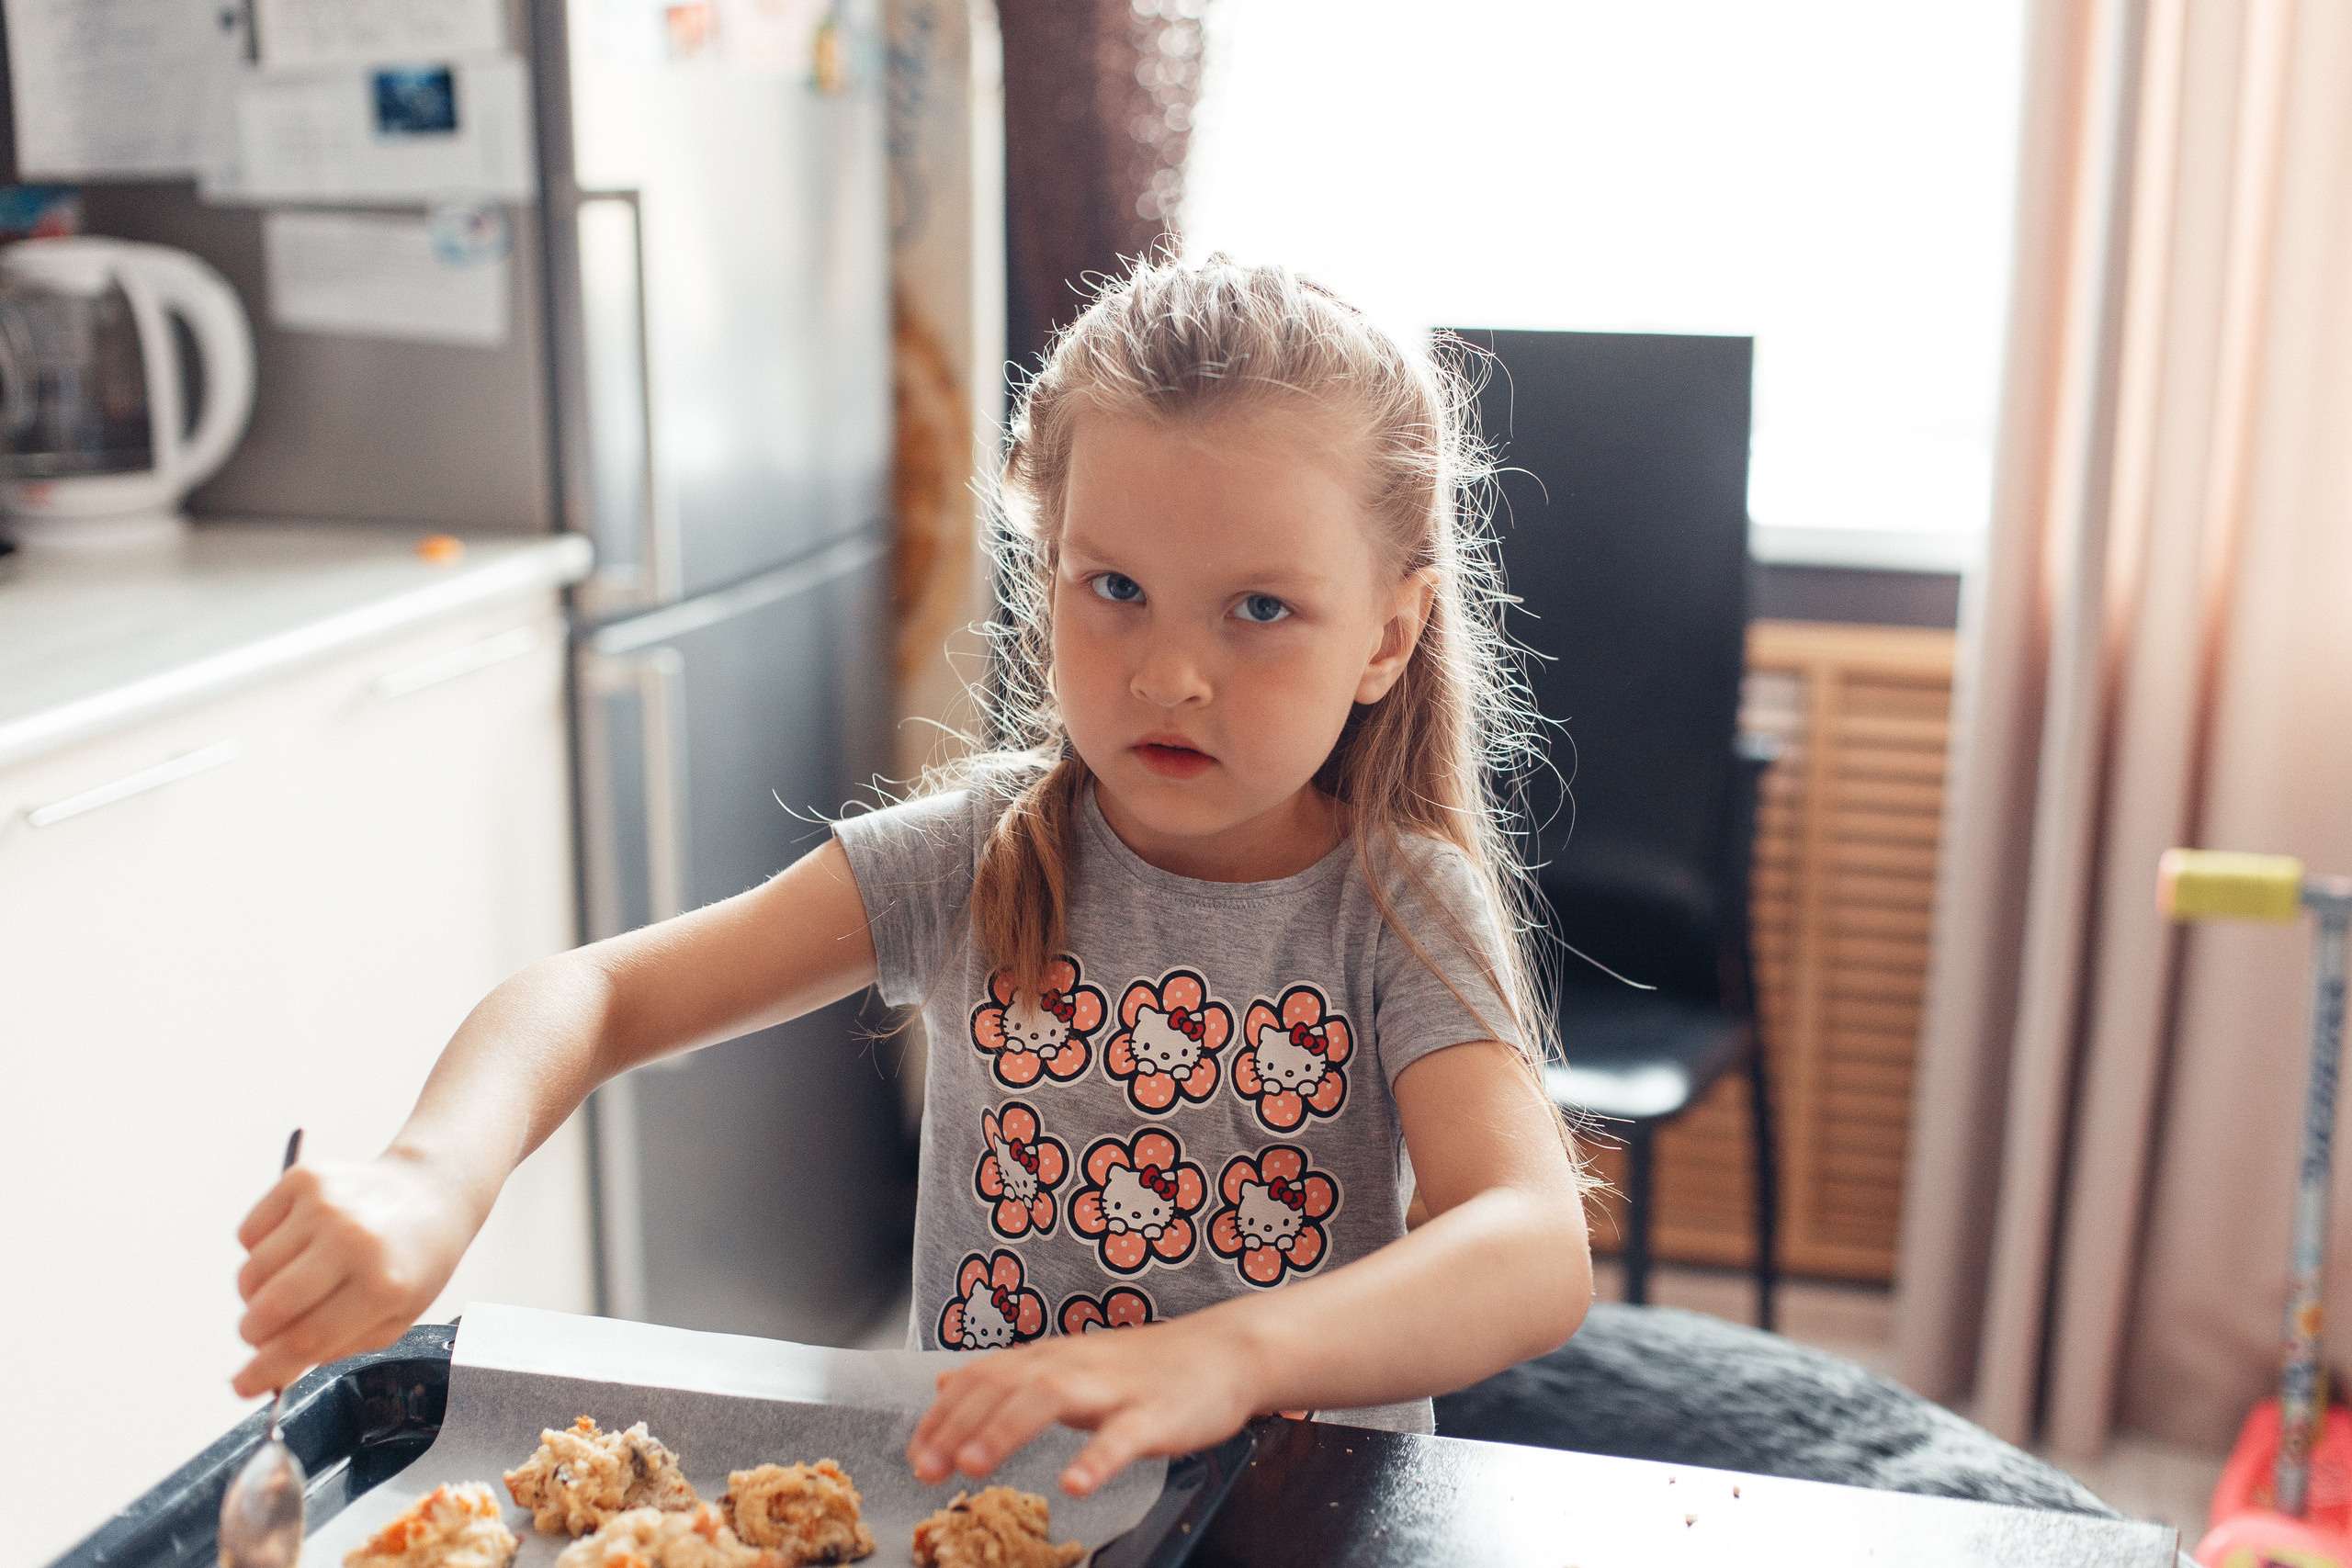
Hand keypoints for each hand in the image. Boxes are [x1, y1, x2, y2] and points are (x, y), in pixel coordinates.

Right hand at [231, 1151, 477, 1397]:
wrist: (432, 1192)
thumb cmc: (413, 1260)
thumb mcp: (395, 1318)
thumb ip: (334, 1350)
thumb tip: (270, 1374)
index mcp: (384, 1285)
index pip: (304, 1340)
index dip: (264, 1370)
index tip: (242, 1386)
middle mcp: (354, 1241)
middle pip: (270, 1308)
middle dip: (253, 1334)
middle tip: (261, 1336)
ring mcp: (325, 1205)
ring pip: (252, 1273)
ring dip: (254, 1296)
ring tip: (288, 1288)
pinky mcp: (304, 1179)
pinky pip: (248, 1234)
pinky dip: (258, 1252)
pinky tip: (294, 1248)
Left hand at [907, 1314, 1263, 1496]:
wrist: (1224, 1352)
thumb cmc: (1145, 1368)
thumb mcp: (1067, 1364)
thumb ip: (1007, 1376)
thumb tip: (946, 1382)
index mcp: (1052, 1359)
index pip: (983, 1377)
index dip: (943, 1415)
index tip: (913, 1455)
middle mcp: (1075, 1366)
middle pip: (1007, 1383)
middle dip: (959, 1425)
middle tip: (925, 1469)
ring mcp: (1116, 1389)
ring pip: (1052, 1396)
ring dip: (1006, 1430)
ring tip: (972, 1466)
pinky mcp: (1156, 1415)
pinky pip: (1124, 1437)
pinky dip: (1097, 1459)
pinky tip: (1075, 1485)